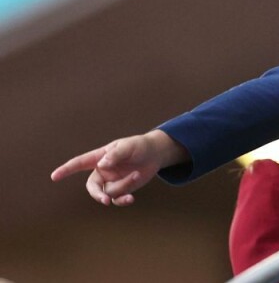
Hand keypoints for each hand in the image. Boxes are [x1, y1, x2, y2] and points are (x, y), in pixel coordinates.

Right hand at [50, 130, 186, 205]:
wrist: (155, 154)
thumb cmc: (138, 146)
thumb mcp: (128, 146)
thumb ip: (115, 155)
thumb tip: (102, 165)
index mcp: (100, 157)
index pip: (79, 163)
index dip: (66, 170)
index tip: (54, 176)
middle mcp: (102, 171)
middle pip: (92, 186)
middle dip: (97, 194)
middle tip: (105, 200)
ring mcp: (112, 181)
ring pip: (110, 192)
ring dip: (123, 186)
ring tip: (136, 174)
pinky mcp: (122, 189)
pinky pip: (118, 199)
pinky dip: (123, 200)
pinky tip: (131, 199)